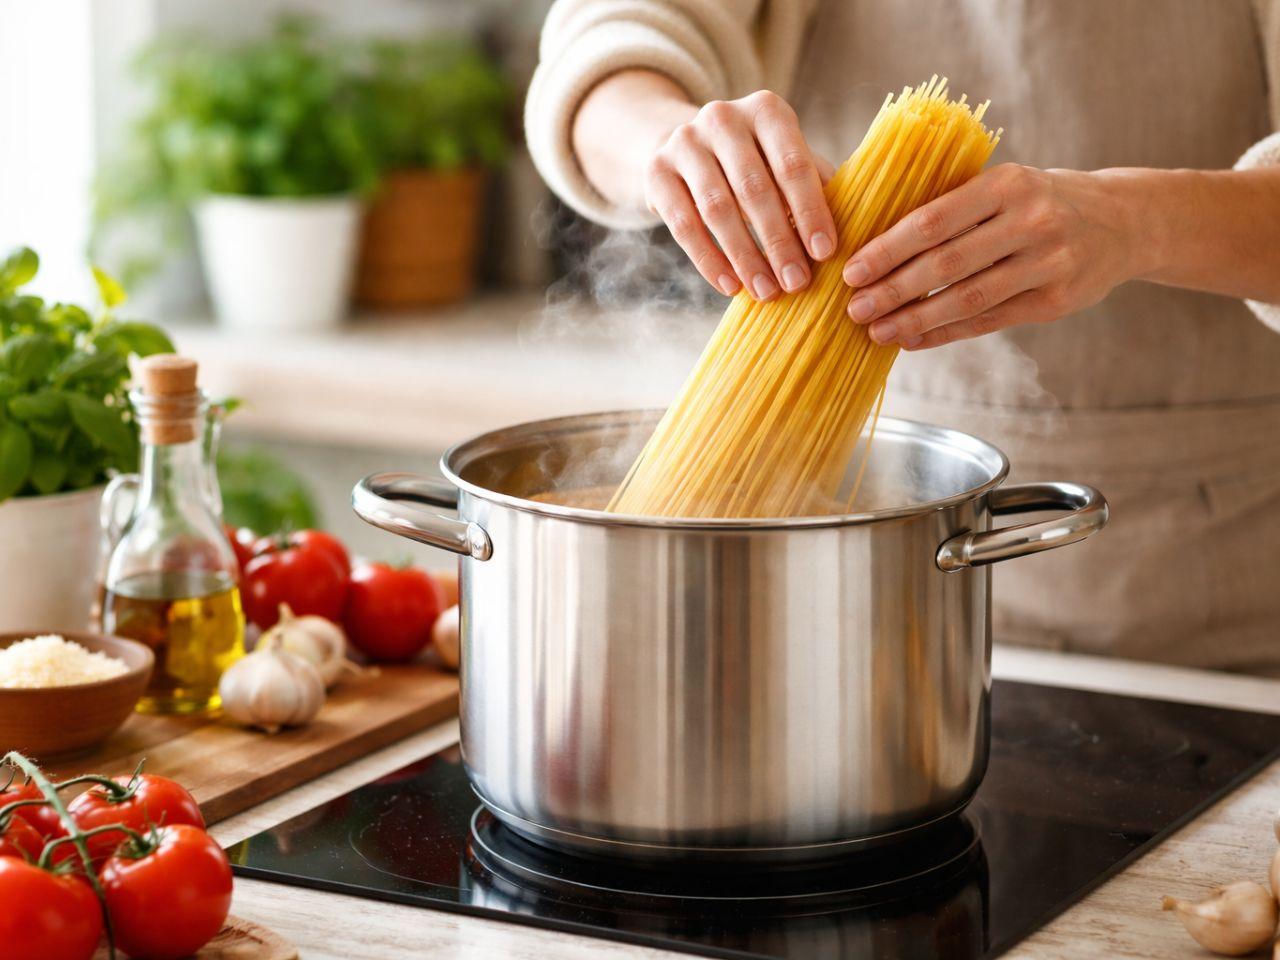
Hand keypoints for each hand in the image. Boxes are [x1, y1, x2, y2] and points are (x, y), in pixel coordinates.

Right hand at [644, 91, 836, 299]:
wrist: (685, 148)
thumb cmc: (754, 161)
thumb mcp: (785, 159)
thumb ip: (814, 186)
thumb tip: (853, 229)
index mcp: (765, 110)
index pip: (792, 163)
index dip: (810, 210)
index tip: (825, 253)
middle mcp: (721, 118)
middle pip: (754, 189)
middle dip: (779, 241)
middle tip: (797, 283)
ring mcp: (683, 142)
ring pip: (717, 209)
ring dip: (745, 257)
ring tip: (766, 292)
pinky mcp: (655, 172)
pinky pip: (683, 225)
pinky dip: (709, 261)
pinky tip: (730, 286)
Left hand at [842, 164, 1137, 348]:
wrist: (1123, 221)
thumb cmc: (1041, 201)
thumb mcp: (1005, 186)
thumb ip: (953, 207)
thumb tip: (875, 241)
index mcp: (1007, 184)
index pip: (934, 220)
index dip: (888, 249)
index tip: (851, 270)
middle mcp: (1031, 221)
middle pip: (947, 264)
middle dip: (893, 289)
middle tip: (853, 308)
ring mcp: (1048, 263)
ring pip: (968, 299)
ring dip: (915, 320)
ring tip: (876, 332)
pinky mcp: (1056, 301)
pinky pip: (989, 321)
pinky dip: (945, 333)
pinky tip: (912, 341)